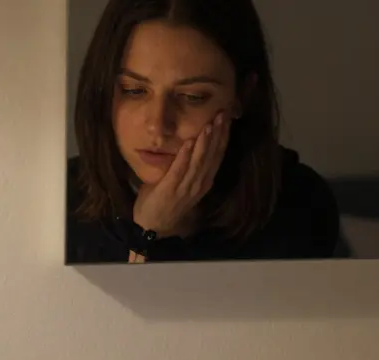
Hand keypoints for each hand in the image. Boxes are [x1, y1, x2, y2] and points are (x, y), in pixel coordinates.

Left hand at [133, 110, 230, 236]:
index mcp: (203, 181)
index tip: (226, 118)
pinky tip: (188, 143)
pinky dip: (184, 157)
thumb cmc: (164, 202)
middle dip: (218, 134)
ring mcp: (186, 188)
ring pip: (199, 162)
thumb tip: (187, 142)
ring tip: (209, 125)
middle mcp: (199, 183)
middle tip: (222, 114)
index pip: (217, 155)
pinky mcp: (170, 190)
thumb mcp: (180, 182)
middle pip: (212, 156)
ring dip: (204, 143)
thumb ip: (185, 165)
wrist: (152, 226)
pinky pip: (179, 171)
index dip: (223, 136)